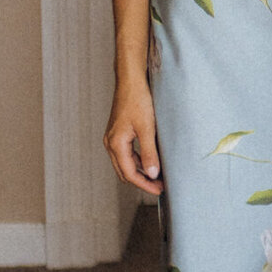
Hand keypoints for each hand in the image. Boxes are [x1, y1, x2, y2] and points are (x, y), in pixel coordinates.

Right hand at [105, 74, 163, 194]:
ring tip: (158, 177)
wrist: (131, 81)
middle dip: (142, 181)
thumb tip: (153, 174)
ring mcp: (113, 138)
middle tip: (160, 186)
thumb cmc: (138, 100)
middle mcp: (111, 143)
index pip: (130, 173)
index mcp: (116, 144)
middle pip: (125, 172)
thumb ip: (149, 152)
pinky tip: (151, 161)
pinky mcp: (118, 133)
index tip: (160, 190)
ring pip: (125, 164)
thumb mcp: (147, 128)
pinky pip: (126, 154)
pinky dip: (138, 161)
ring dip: (140, 172)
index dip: (145, 184)